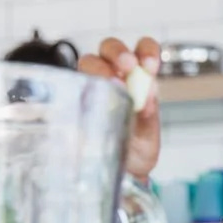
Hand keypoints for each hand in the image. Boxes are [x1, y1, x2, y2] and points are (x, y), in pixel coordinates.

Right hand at [78, 36, 161, 180]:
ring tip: (111, 82)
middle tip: (128, 66)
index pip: (142, 48)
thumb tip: (148, 95)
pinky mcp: (74, 100)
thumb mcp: (148, 135)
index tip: (150, 65)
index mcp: (139, 77)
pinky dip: (81, 86)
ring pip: (89, 61)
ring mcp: (92, 86)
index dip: (146, 50)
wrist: (122, 174)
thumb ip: (149, 116)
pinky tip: (90, 98)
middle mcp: (115, 75)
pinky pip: (72, 85)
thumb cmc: (136, 150)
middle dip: (119, 52)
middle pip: (110, 48)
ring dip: (100, 66)